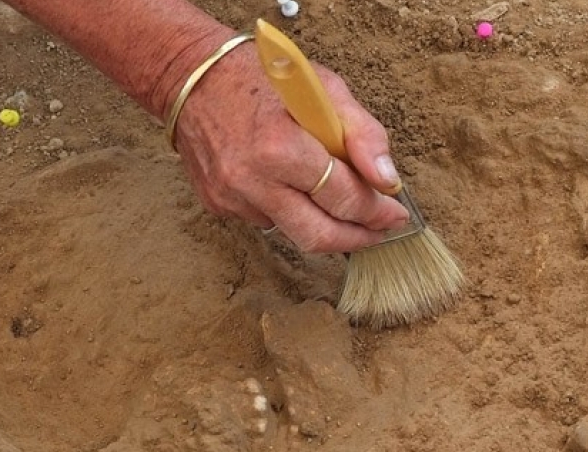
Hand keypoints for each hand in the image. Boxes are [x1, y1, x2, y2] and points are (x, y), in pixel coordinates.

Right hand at [172, 44, 408, 253]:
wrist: (192, 78)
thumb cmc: (263, 77)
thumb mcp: (324, 88)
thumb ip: (362, 134)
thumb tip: (387, 180)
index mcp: (280, 146)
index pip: (342, 198)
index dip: (376, 212)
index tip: (396, 215)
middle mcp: (252, 180)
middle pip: (318, 235)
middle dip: (357, 237)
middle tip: (378, 232)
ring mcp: (231, 197)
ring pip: (293, 231)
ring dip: (321, 221)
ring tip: (336, 200)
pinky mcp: (218, 205)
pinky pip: (266, 220)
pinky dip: (287, 208)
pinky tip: (286, 182)